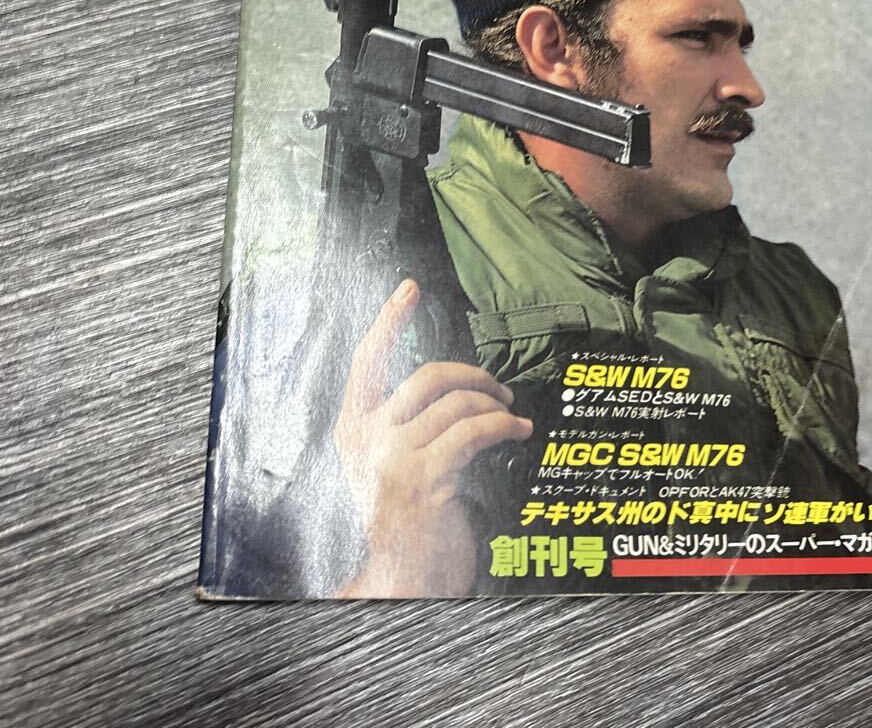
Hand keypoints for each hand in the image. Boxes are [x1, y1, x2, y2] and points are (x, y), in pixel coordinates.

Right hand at [333, 279, 531, 597]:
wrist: (397, 583)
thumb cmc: (404, 524)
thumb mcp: (390, 467)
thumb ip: (406, 427)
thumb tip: (454, 389)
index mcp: (353, 431)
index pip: (366, 361)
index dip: (389, 320)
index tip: (409, 288)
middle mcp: (367, 440)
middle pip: (427, 375)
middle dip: (473, 374)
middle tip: (498, 389)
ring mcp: (393, 459)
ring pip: (457, 403)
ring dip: (495, 404)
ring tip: (511, 416)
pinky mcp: (424, 480)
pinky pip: (474, 430)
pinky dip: (504, 424)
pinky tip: (518, 430)